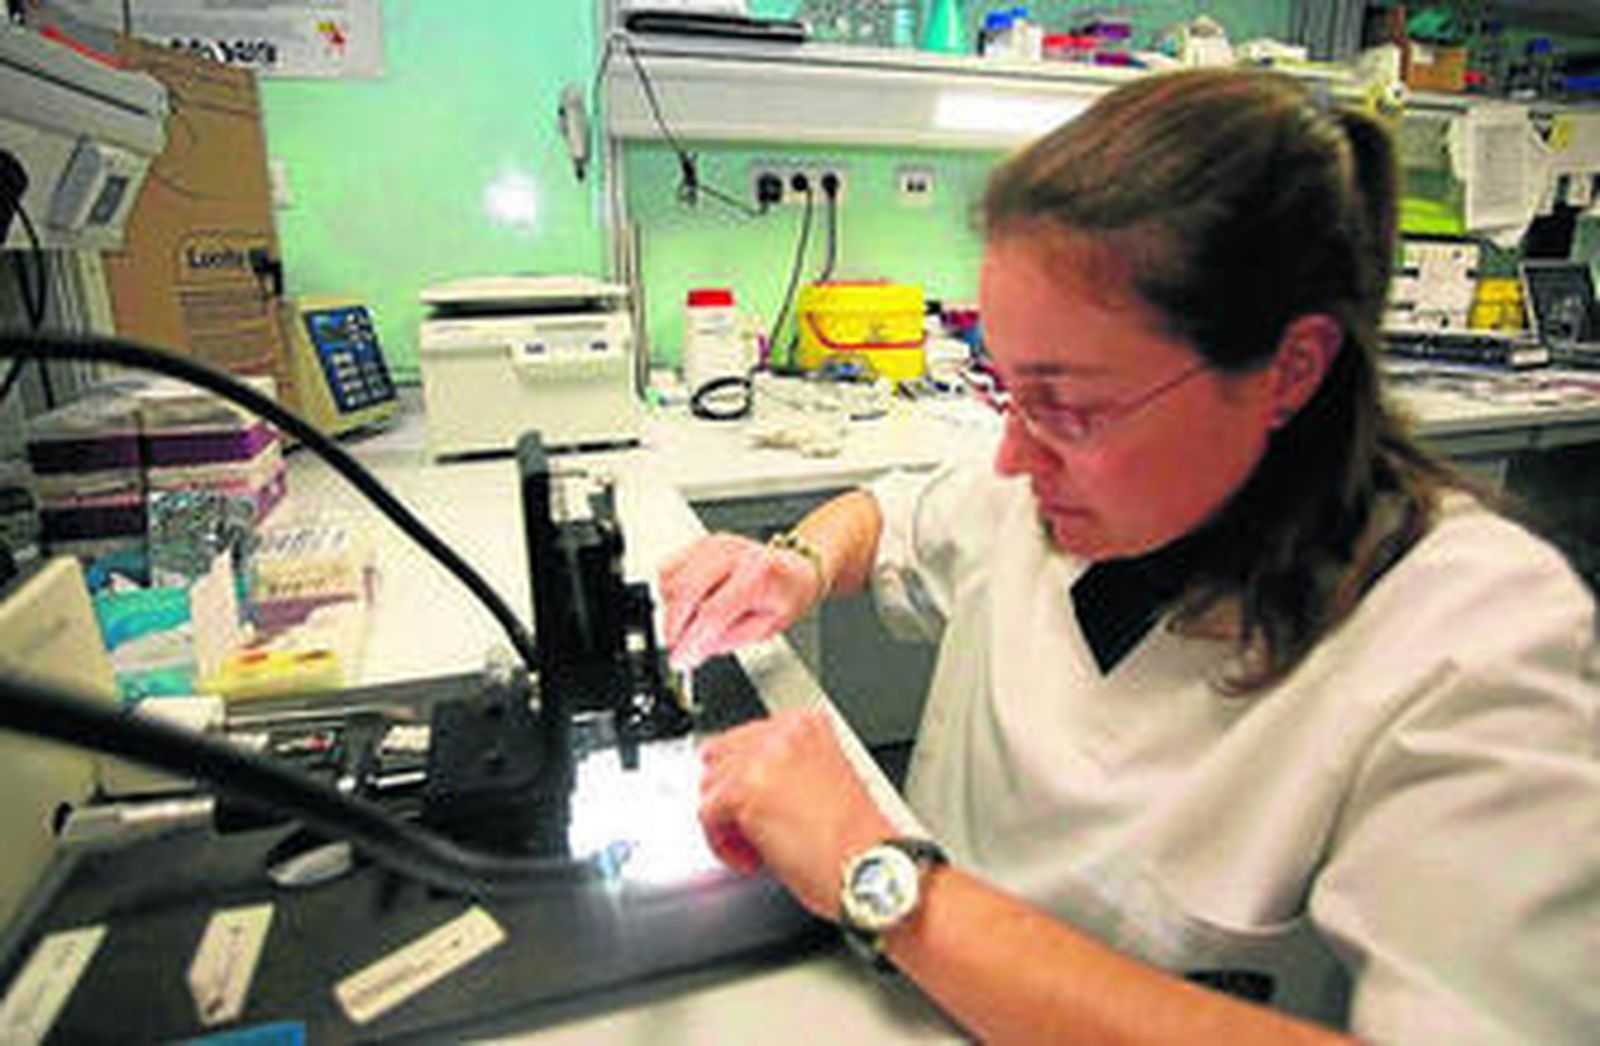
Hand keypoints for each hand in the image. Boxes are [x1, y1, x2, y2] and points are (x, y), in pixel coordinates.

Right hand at [658, 532, 822, 669]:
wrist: (791, 570)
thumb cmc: (784, 596)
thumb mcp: (765, 629)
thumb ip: (726, 640)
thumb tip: (691, 651)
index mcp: (758, 575)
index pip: (713, 611)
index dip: (691, 640)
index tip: (679, 660)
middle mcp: (734, 553)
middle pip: (685, 591)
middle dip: (675, 626)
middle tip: (678, 646)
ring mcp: (714, 545)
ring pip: (671, 579)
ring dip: (672, 609)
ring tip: (690, 623)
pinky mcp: (700, 544)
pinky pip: (667, 568)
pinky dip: (669, 591)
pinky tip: (687, 603)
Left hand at [698, 707, 895, 918]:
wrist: (872, 870)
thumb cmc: (859, 842)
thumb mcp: (826, 781)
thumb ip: (786, 769)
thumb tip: (746, 781)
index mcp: (808, 725)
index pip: (747, 737)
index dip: (745, 777)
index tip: (753, 805)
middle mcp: (784, 733)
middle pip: (722, 756)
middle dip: (731, 796)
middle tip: (750, 829)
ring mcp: (763, 759)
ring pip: (711, 787)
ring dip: (727, 822)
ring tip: (758, 846)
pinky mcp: (745, 792)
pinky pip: (707, 816)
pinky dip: (722, 845)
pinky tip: (753, 858)